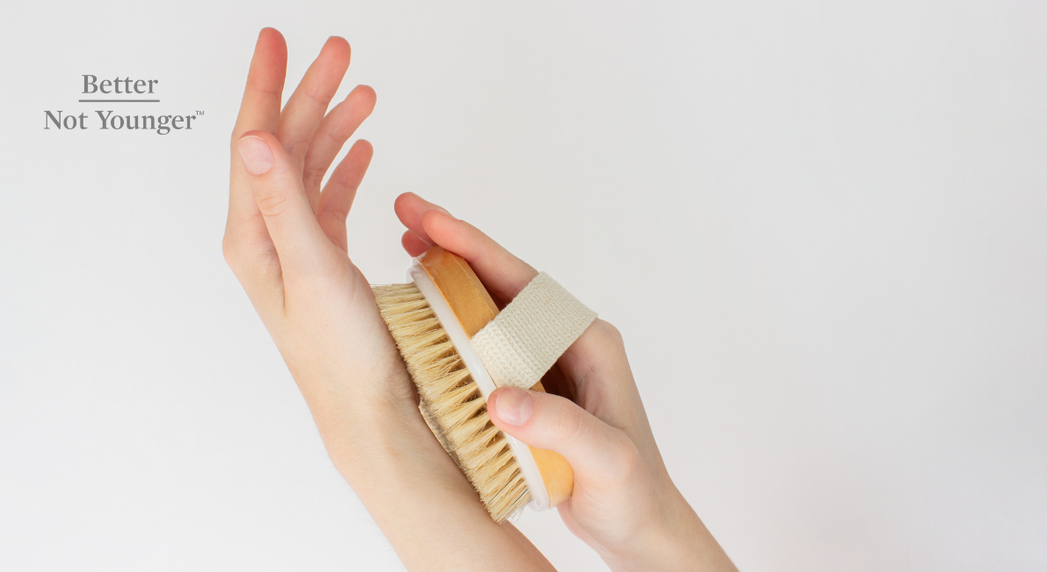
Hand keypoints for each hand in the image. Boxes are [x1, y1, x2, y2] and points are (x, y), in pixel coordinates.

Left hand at [224, 28, 554, 570]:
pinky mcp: (324, 264)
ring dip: (333, 126)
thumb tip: (252, 136)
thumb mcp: (313, 271)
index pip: (254, 143)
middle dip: (310, 94)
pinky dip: (345, 166)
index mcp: (253, 235)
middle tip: (338, 52)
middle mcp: (267, 237)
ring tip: (360, 91)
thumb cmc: (341, 355)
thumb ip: (284, 202)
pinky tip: (362, 149)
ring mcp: (296, 249)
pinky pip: (329, 199)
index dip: (266, 86)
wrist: (367, 409)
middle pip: (284, 146)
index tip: (276, 40)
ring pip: (310, 168)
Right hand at [395, 193, 737, 571]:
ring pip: (491, 307)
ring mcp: (547, 362)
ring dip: (451, 278)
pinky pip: (485, 343)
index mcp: (589, 342)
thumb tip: (499, 398)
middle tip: (406, 215)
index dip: (476, 250)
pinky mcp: (531, 387)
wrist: (640, 525)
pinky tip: (426, 317)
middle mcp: (567, 342)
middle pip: (503, 282)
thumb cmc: (632, 491)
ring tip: (408, 249)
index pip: (525, 285)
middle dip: (455, 246)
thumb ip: (557, 426)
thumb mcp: (603, 458)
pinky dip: (453, 322)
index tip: (434, 224)